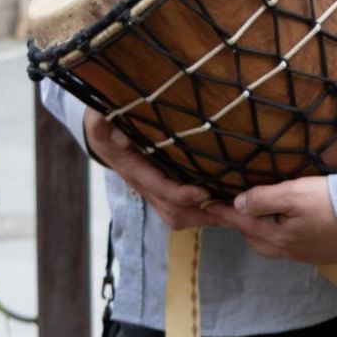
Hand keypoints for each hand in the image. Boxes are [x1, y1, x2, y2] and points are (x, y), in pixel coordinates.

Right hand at [83, 110, 220, 228]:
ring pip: (181, 215)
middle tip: (232, 211)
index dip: (180, 194)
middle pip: (174, 211)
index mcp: (132, 169)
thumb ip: (103, 124)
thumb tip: (114, 133)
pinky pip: (185, 210)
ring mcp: (156, 192)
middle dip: (203, 214)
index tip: (203, 192)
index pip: (159, 188)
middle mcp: (146, 186)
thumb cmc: (106, 122)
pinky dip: (207, 212)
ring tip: (237, 214)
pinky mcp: (166, 191)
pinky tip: (230, 206)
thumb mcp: (99, 119)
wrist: (103, 133)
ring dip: (208, 217)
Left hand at [207, 176, 336, 263]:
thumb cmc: (332, 204)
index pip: (242, 222)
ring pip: (275, 245)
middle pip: (256, 239)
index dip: (225, 211)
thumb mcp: (294, 194)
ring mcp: (306, 255)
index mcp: (276, 237)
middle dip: (244, 224)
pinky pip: (294, 246)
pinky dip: (284, 235)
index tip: (210, 204)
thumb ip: (263, 199)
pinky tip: (292, 224)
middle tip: (238, 207)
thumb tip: (238, 202)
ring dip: (265, 231)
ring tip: (264, 215)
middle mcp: (288, 251)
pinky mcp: (322, 253)